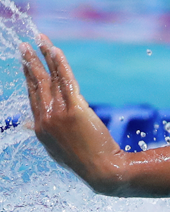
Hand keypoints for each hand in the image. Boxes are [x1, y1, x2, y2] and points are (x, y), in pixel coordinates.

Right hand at [22, 34, 126, 192]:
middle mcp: (45, 119)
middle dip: (30, 62)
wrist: (102, 171)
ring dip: (45, 57)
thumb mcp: (56, 149)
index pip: (32, 95)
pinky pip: (66, 81)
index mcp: (40, 127)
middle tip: (24, 46)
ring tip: (41, 41)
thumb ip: (43, 133)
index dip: (29, 77)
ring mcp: (59, 114)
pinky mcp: (75, 110)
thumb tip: (29, 125)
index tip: (26, 63)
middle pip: (36, 84)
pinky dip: (60, 64)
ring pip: (50, 79)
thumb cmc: (84, 161)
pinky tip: (56, 51)